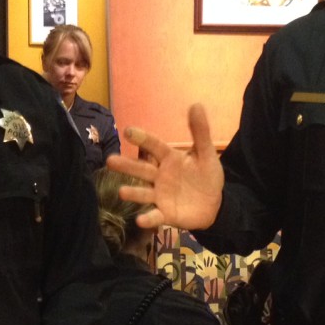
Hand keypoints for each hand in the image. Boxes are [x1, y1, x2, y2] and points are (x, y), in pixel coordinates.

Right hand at [106, 103, 223, 229]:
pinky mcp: (165, 213)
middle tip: (110, 160)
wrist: (214, 204)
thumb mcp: (206, 153)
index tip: (128, 131)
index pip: (154, 146)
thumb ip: (200, 132)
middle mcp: (160, 176)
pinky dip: (148, 218)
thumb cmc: (206, 176)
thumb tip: (196, 104)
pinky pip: (155, 216)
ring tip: (121, 192)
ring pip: (143, 193)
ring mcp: (160, 195)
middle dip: (127, 166)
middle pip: (141, 169)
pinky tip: (140, 219)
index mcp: (169, 159)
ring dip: (133, 193)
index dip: (143, 139)